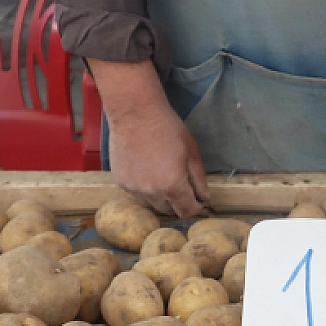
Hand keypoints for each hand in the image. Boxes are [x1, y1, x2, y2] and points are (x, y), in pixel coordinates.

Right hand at [88, 59, 208, 218]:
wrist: (135, 114)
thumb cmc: (168, 129)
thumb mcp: (192, 153)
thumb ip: (199, 179)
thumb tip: (204, 197)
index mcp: (173, 186)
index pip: (187, 212)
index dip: (195, 208)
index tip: (197, 201)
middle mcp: (152, 193)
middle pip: (169, 211)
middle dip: (178, 202)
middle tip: (181, 185)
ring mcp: (134, 189)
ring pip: (152, 204)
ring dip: (160, 197)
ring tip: (162, 177)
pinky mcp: (121, 182)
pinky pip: (137, 194)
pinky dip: (145, 189)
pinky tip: (147, 171)